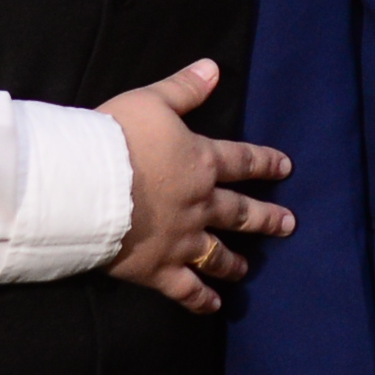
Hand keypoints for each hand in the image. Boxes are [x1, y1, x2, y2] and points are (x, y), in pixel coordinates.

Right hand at [103, 59, 293, 314]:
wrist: (85, 185)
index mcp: (201, 162)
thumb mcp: (151, 101)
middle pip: (240, 212)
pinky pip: (186, 288)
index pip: (243, 161)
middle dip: (266, 218)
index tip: (286, 168)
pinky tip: (214, 307)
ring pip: (218, 253)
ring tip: (247, 268)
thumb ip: (184, 88)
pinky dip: (201, 299)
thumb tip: (214, 67)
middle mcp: (200, 204)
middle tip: (288, 225)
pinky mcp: (158, 268)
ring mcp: (182, 239)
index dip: (266, 163)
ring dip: (235, 262)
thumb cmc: (115, 137)